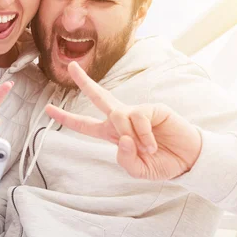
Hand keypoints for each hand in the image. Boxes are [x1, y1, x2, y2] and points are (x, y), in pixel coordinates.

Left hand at [45, 62, 201, 180]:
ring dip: (131, 137)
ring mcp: (137, 112)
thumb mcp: (139, 171)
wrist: (189, 160)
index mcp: (113, 134)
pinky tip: (154, 144)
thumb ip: (125, 160)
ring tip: (147, 149)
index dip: (66, 118)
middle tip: (70, 66)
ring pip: (118, 115)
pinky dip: (144, 135)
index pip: (85, 125)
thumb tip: (122, 138)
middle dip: (84, 82)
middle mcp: (122, 120)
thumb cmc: (162, 163)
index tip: (47, 109)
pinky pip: (138, 118)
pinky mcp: (152, 109)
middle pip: (99, 97)